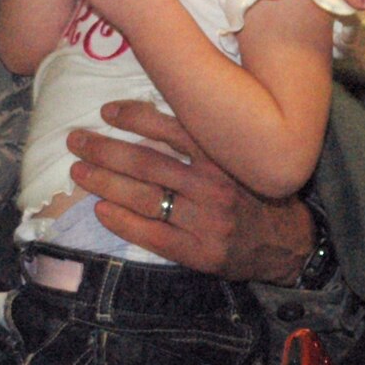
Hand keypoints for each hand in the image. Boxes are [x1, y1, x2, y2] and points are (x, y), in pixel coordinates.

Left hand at [69, 100, 315, 280]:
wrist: (288, 244)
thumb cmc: (255, 192)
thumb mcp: (241, 155)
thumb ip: (207, 137)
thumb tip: (153, 112)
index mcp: (224, 156)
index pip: (173, 129)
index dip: (135, 118)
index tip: (106, 111)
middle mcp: (215, 185)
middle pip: (148, 164)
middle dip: (105, 150)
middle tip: (76, 141)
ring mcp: (207, 221)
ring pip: (145, 198)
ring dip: (105, 183)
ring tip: (78, 172)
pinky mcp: (200, 252)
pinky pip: (153, 235)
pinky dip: (123, 222)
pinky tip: (101, 210)